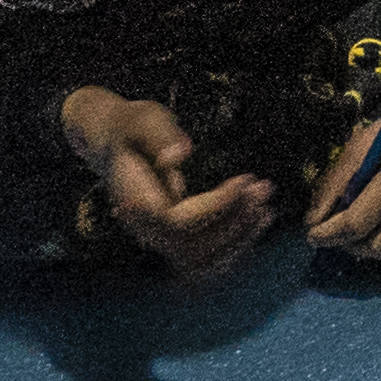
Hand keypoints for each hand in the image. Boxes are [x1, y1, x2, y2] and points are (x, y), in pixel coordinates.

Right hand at [58, 86, 275, 276]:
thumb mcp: (143, 119)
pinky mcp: (173, 239)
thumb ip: (160, 135)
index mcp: (134, 202)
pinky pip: (206, 258)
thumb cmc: (132, 126)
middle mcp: (144, 229)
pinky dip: (235, 246)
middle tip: (264, 189)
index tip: (245, 180)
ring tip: (267, 207)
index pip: (179, 223)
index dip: (216, 207)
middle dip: (234, 222)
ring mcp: (158, 239)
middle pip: (193, 247)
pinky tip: (258, 221)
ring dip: (240, 239)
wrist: (114, 142)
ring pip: (202, 261)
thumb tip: (181, 154)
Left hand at [307, 39, 380, 265]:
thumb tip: (312, 223)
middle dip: (347, 243)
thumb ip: (334, 185)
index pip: (358, 223)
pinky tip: (379, 228)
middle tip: (334, 231)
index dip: (328, 234)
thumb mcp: (359, 148)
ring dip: (367, 248)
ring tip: (356, 229)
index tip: (311, 234)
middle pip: (375, 245)